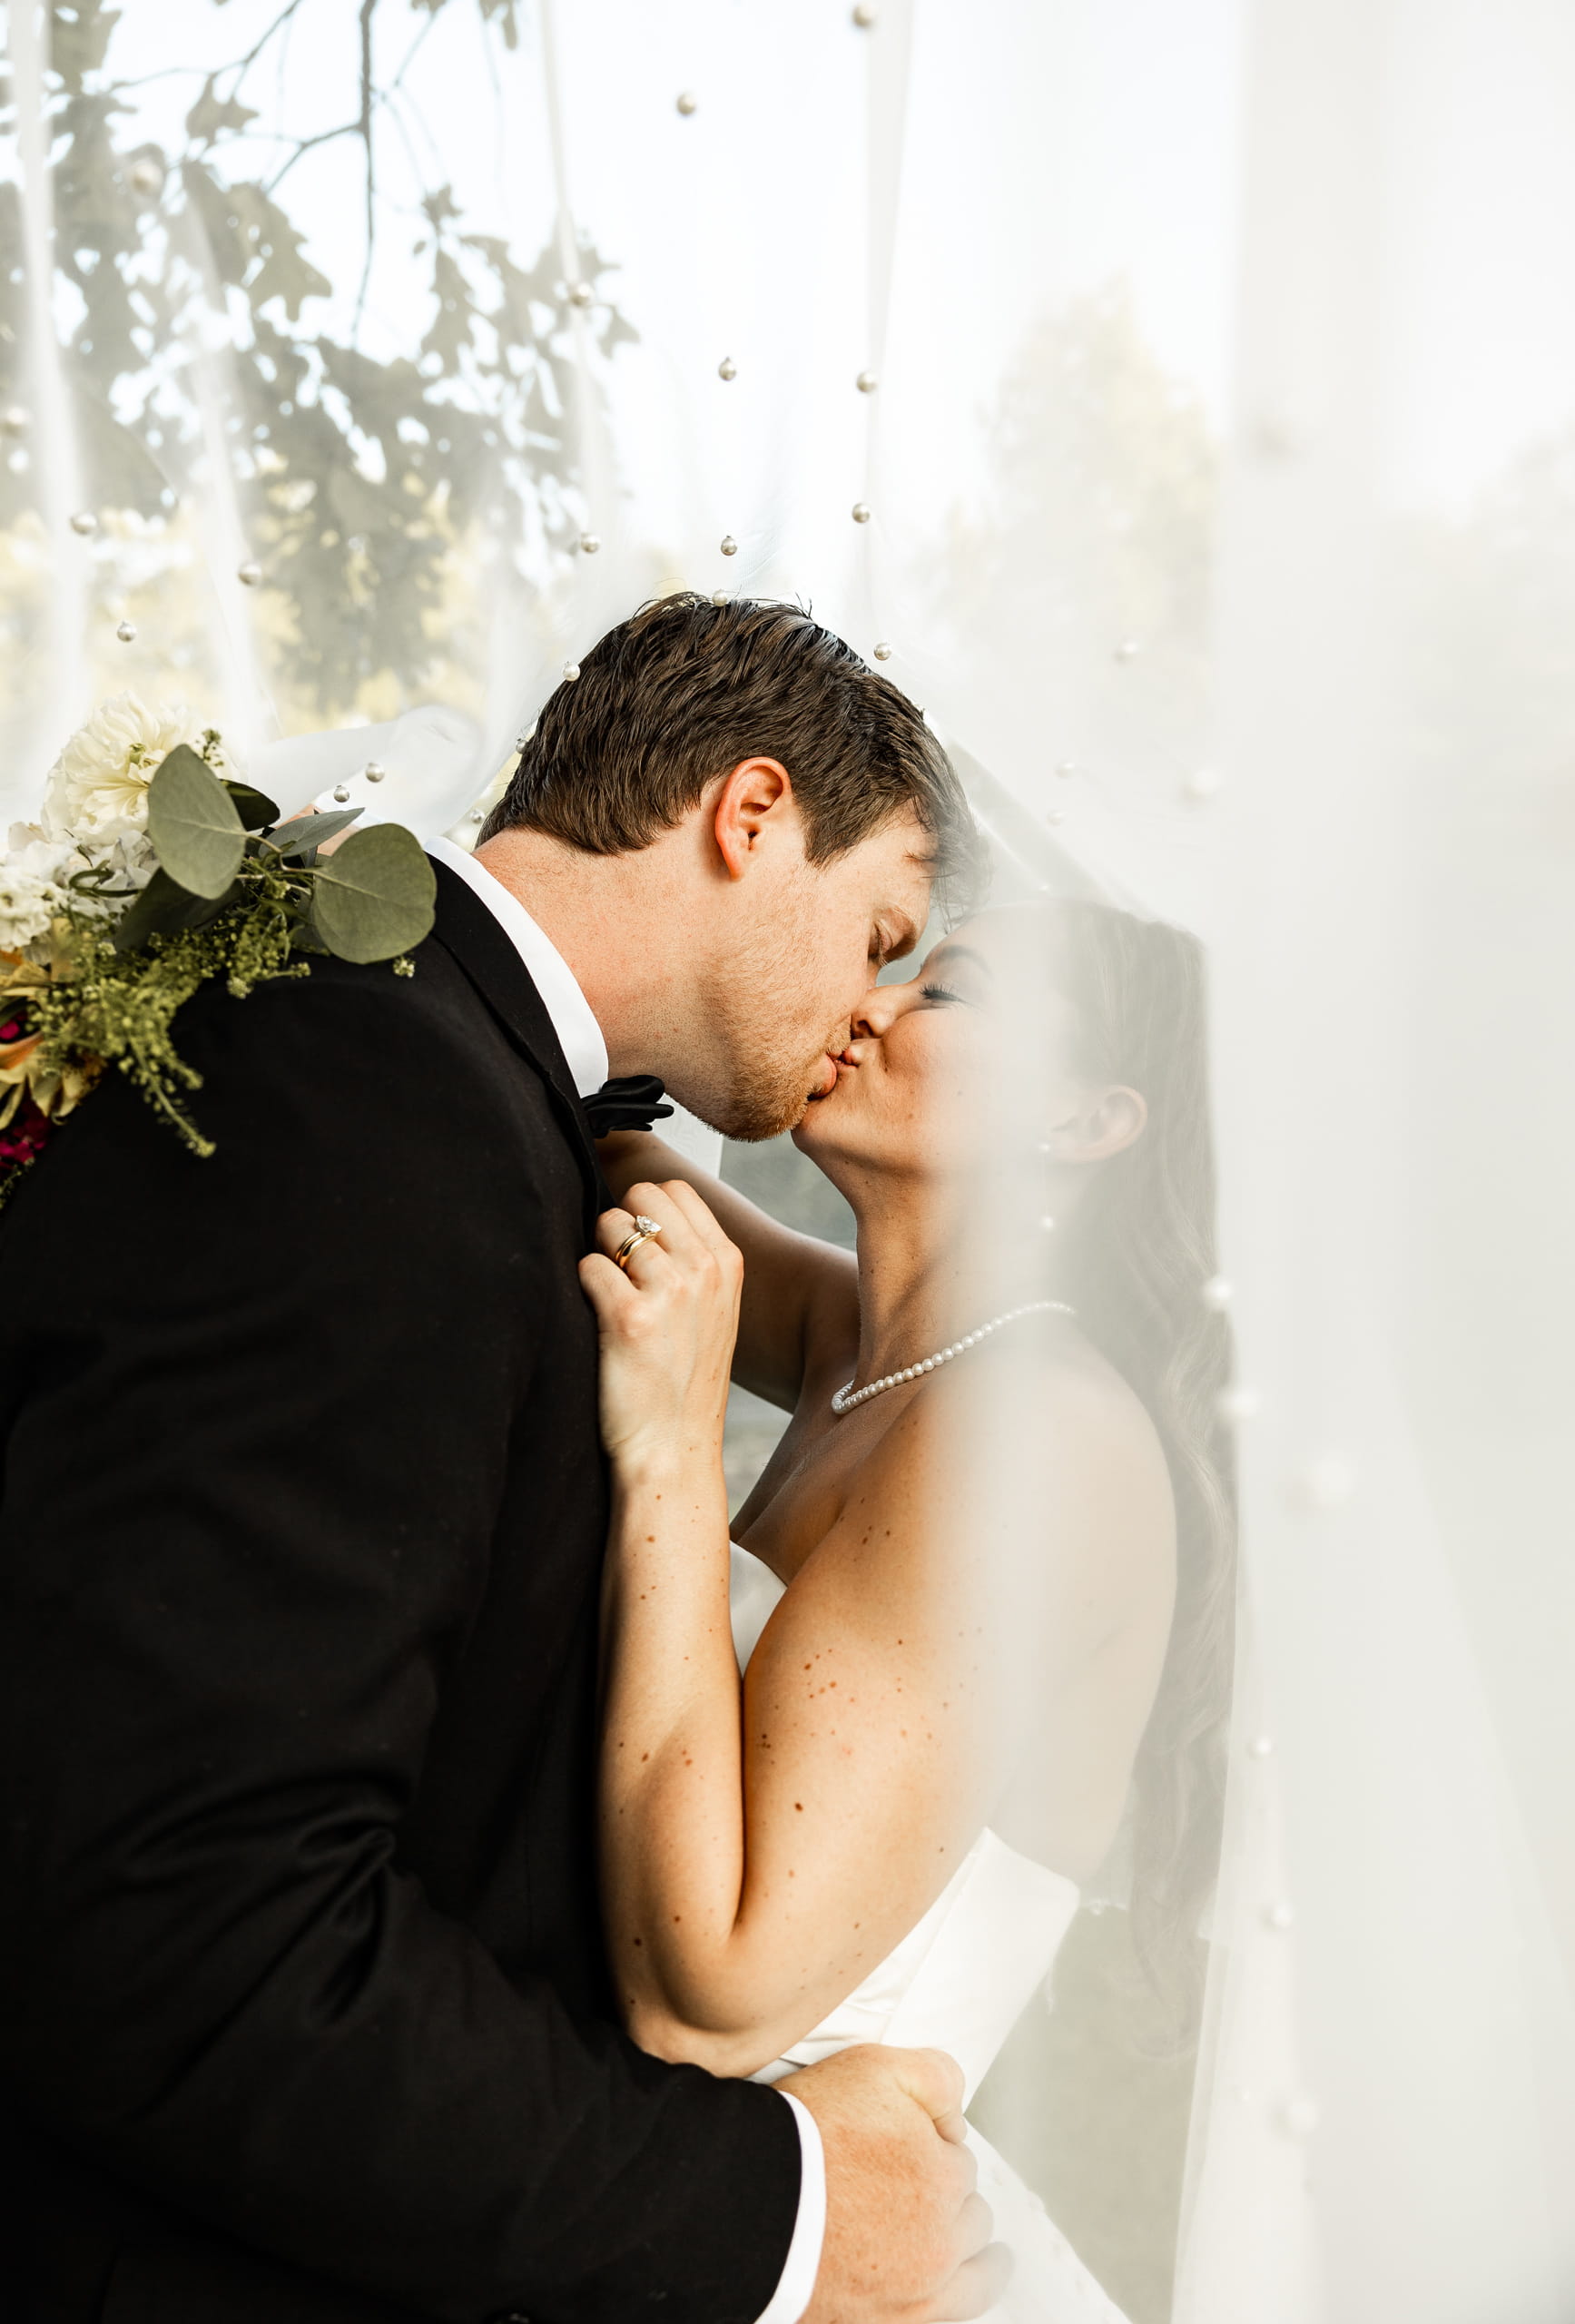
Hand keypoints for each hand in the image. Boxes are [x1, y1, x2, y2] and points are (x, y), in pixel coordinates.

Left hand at [579, 1181, 742, 1473]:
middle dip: (620, 1223)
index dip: (646, 1208)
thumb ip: (693, 1260)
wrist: (673, 1450)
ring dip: (599, 1255)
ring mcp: (670, 1291)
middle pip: (642, 1194)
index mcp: (727, 1264)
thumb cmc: (683, 1382)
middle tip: (619, 1269)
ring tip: (608, 1299)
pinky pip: (588, 1265)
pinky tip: (596, 1319)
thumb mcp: (714, 1312)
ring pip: (610, 1224)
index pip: (677, 1190)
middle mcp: (704, 1270)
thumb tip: (645, 1211)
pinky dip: (582, 1286)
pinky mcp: (629, 1318)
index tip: (637, 1244)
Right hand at [787, 2046, 1011, 2322]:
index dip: (931, 2149)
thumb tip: (957, 2121)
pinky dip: (953, 2298)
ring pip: (969, 2275)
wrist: (741, 2202)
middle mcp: (938, 2245)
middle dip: (949, 2199)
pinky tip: (956, 2284)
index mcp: (943, 2180)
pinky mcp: (885, 2322)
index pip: (960, 2162)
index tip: (901, 2149)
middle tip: (906, 2188)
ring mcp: (913, 2294)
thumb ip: (937, 2078)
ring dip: (964, 2253)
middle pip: (968, 2218)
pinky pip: (948, 2316)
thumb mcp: (875, 2068)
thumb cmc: (803, 2136)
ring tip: (961, 2245)